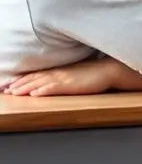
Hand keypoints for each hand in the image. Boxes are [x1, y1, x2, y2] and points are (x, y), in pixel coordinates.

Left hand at [3, 59, 121, 96]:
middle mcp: (58, 73)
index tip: (8, 85)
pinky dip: (43, 90)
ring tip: (12, 92)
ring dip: (25, 87)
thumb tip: (50, 83)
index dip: (21, 80)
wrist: (110, 70)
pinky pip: (54, 87)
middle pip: (34, 78)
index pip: (36, 75)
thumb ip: (63, 77)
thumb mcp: (75, 74)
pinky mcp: (71, 84)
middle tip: (4, 90)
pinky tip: (34, 93)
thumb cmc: (95, 73)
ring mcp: (64, 78)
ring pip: (40, 82)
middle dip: (17, 84)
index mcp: (59, 71)